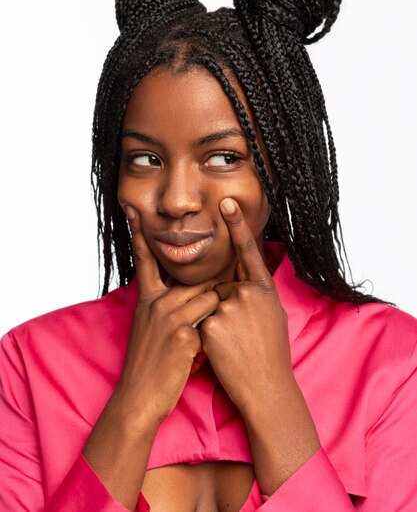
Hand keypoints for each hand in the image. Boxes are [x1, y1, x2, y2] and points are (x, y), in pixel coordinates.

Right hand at [115, 206, 219, 427]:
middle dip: (209, 295)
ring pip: (209, 297)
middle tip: (204, 320)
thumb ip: (162, 305)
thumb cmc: (149, 364)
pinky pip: (214, 320)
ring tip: (199, 338)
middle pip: (197, 281)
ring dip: (216, 315)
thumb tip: (183, 292)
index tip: (133, 208)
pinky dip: (214, 335)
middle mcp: (157, 303)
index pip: (144, 260)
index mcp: (147, 300)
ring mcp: (170, 318)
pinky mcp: (185, 334)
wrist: (139, 398)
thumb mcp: (147, 327)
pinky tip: (197, 353)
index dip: (138, 233)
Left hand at [199, 198, 293, 416]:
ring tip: (236, 345)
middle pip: (221, 288)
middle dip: (223, 308)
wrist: (267, 387)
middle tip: (243, 335)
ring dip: (214, 323)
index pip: (248, 252)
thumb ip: (255, 294)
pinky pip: (200, 321)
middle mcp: (248, 293)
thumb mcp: (271, 315)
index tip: (227, 202)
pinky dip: (206, 335)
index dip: (237, 226)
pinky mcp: (211, 324)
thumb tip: (242, 283)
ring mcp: (229, 307)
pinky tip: (224, 350)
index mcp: (264, 289)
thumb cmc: (270, 353)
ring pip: (208, 305)